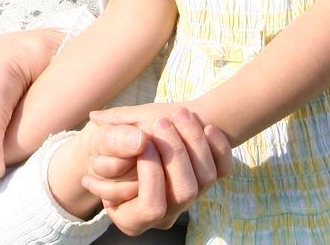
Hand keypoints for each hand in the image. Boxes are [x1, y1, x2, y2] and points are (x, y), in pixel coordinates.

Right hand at [84, 106, 232, 233]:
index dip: (150, 174)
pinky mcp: (209, 176)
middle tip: (162, 122)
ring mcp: (190, 196)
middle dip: (175, 153)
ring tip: (180, 114)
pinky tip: (208, 127)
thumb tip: (129, 136)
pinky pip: (224, 170)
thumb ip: (113, 139)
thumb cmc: (115, 142)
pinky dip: (220, 148)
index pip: (151, 207)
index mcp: (132, 216)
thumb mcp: (106, 140)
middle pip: (183, 192)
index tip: (143, 142)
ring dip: (195, 142)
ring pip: (205, 179)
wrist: (140, 131)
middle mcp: (166, 211)